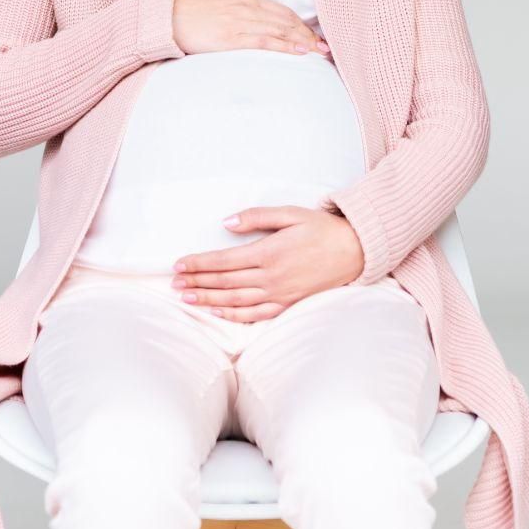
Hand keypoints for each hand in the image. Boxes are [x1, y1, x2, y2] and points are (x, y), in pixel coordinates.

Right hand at [171, 0, 327, 56]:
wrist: (167, 16)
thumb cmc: (190, 12)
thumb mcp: (219, 4)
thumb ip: (239, 10)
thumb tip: (254, 21)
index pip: (281, 11)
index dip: (301, 24)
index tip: (314, 35)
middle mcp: (246, 7)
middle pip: (286, 20)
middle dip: (308, 34)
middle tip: (326, 47)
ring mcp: (240, 21)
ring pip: (280, 30)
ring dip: (303, 41)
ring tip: (320, 52)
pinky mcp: (231, 37)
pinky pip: (265, 41)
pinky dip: (285, 46)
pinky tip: (299, 51)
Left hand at [172, 206, 364, 321]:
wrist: (355, 251)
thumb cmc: (322, 229)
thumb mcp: (291, 213)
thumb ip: (257, 217)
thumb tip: (226, 223)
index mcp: (269, 252)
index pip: (223, 261)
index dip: (198, 264)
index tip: (178, 265)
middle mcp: (271, 277)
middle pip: (224, 282)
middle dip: (196, 282)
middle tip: (173, 284)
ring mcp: (279, 294)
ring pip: (235, 300)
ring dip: (208, 299)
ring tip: (186, 298)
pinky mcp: (287, 304)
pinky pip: (255, 314)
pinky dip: (233, 314)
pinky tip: (217, 311)